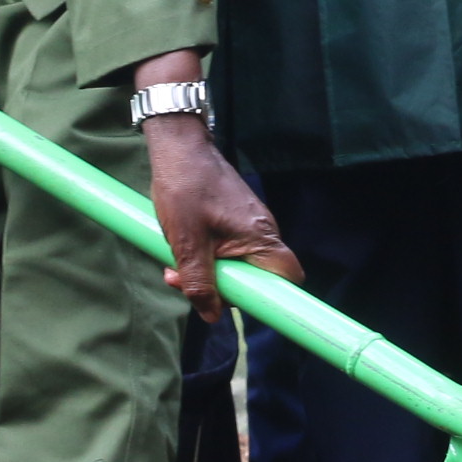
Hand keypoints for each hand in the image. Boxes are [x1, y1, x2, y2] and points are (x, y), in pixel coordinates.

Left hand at [134, 53, 298, 323]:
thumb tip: (211, 316)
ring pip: (238, 265)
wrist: (179, 145)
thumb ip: (198, 281)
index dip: (272, 300)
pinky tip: (181, 249)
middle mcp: (263, 232)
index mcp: (260, 236)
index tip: (240, 307)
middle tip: (182, 281)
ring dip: (208, 272)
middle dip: (222, 288)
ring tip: (173, 265)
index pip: (288, 280)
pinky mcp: (236, 220)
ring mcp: (250, 225)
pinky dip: (207, 256)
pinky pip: (229, 250)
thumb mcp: (186, 241)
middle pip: (257, 278)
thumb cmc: (185, 187)